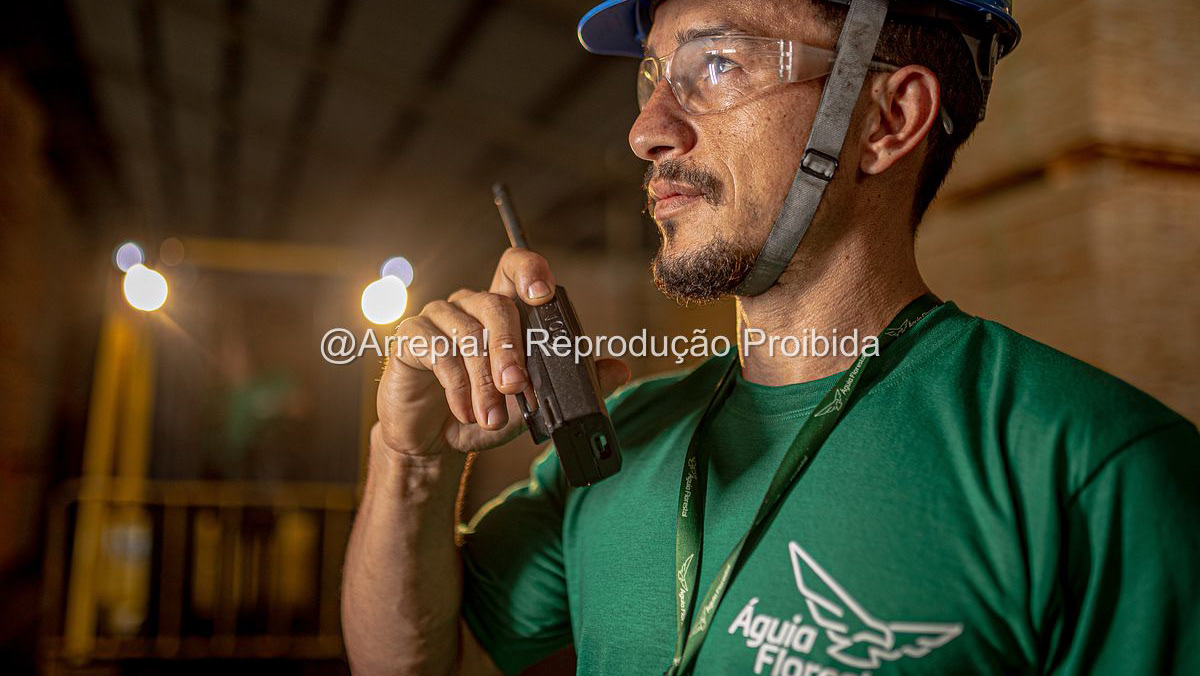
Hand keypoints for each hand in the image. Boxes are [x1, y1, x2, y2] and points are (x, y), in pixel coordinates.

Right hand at [375, 247, 630, 456]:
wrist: (435, 442)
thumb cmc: (485, 413)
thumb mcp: (533, 404)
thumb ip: (571, 384)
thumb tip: (619, 369)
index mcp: (503, 309)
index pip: (515, 268)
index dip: (530, 270)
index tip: (542, 293)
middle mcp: (471, 305)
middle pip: (496, 307)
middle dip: (510, 350)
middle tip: (516, 388)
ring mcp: (439, 317)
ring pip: (468, 336)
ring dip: (483, 383)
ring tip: (489, 418)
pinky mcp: (411, 337)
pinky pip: (436, 351)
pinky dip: (455, 387)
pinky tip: (463, 412)